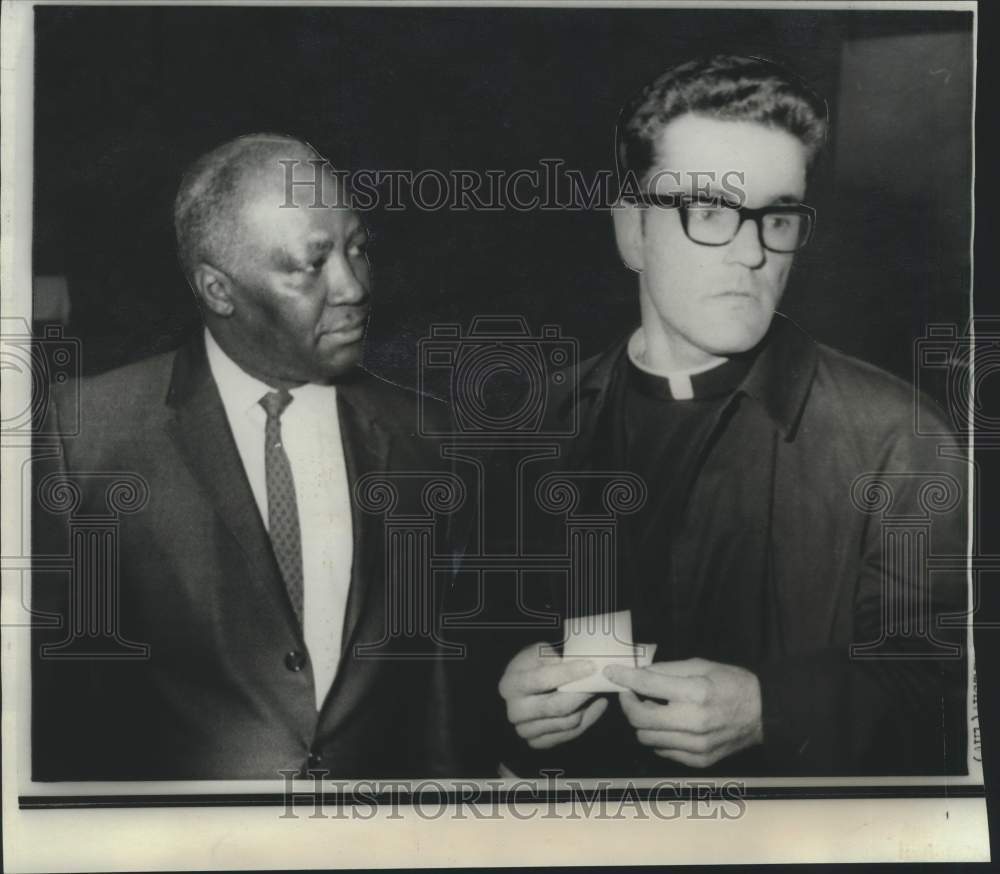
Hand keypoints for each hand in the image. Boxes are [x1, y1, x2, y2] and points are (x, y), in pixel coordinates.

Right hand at [498, 642, 608, 748]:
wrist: (524, 685)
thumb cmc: (533, 665)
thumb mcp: (538, 653)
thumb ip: (554, 658)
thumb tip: (578, 664)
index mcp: (510, 685)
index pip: (541, 680)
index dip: (567, 673)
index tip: (590, 667)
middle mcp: (515, 711)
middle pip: (555, 707)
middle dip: (581, 694)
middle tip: (597, 682)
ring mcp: (525, 730)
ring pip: (566, 723)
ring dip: (586, 707)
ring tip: (597, 691)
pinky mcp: (538, 742)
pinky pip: (570, 735)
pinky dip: (588, 719)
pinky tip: (597, 705)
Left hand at [604, 657, 762, 767]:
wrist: (764, 713)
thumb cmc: (731, 683)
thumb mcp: (701, 665)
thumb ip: (667, 670)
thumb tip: (637, 673)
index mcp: (696, 693)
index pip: (647, 686)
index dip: (624, 678)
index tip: (611, 673)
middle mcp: (694, 723)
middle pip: (639, 719)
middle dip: (628, 703)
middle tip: (631, 693)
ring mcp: (696, 747)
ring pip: (647, 738)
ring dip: (643, 721)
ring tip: (654, 708)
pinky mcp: (699, 761)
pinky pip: (663, 751)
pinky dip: (659, 736)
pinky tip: (669, 724)